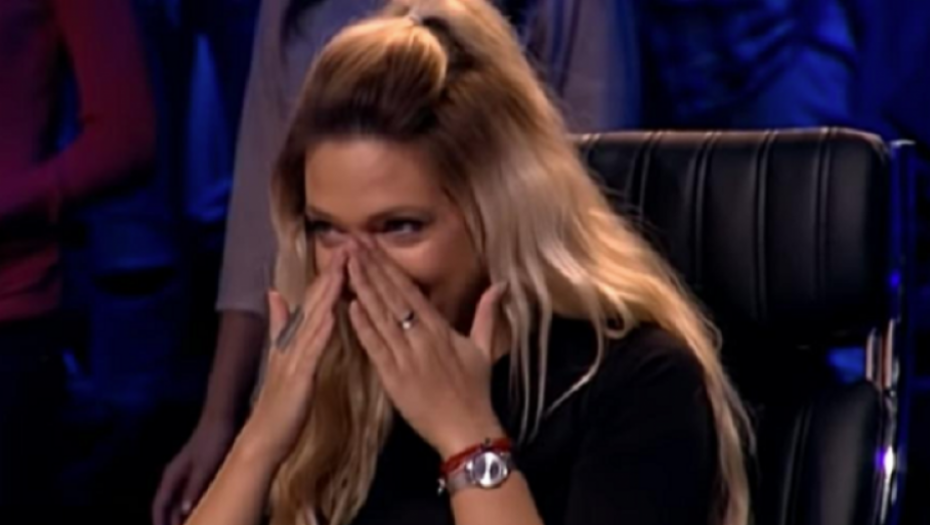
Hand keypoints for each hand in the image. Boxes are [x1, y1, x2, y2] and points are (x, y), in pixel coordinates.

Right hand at [152, 417, 236, 524]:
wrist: (225, 416)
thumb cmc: (213, 441)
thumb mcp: (205, 468)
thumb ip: (194, 490)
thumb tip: (183, 513)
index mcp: (172, 477)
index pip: (160, 506)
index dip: (160, 523)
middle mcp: (177, 476)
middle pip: (170, 505)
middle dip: (172, 521)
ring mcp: (189, 472)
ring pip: (182, 500)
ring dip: (184, 514)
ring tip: (197, 524)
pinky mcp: (202, 468)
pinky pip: (194, 492)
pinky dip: (196, 504)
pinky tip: (208, 509)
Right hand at [238, 251, 346, 465]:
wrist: (265, 435)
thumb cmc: (280, 400)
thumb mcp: (281, 356)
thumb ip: (278, 324)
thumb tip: (273, 293)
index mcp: (293, 337)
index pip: (313, 299)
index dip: (329, 274)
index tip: (346, 249)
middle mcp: (291, 341)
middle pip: (313, 301)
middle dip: (331, 273)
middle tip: (348, 245)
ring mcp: (294, 357)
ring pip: (314, 319)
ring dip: (328, 294)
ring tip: (343, 269)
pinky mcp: (298, 377)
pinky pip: (312, 350)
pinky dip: (322, 331)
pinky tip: (333, 314)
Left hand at [346, 241, 507, 458]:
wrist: (466, 428)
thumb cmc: (475, 390)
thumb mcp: (484, 348)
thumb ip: (487, 314)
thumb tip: (501, 285)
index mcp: (439, 328)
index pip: (409, 289)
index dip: (388, 265)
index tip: (371, 244)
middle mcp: (420, 337)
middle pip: (390, 296)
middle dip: (369, 267)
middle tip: (350, 242)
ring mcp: (405, 357)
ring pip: (379, 317)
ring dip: (360, 289)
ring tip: (344, 265)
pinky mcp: (392, 377)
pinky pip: (374, 347)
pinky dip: (361, 326)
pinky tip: (348, 306)